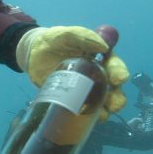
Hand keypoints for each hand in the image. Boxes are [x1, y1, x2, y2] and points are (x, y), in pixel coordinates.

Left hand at [15, 25, 129, 117]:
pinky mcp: (74, 100)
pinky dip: (89, 116)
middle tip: (114, 104)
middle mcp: (96, 74)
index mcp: (98, 56)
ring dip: (107, 110)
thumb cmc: (52, 41)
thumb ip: (81, 36)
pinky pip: (86, 111)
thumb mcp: (63, 35)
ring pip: (103, 102)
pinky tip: (86, 118)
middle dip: (117, 97)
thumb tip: (103, 45)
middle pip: (114, 88)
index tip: (119, 78)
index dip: (119, 71)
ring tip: (103, 114)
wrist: (33, 56)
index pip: (114, 64)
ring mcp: (86, 89)